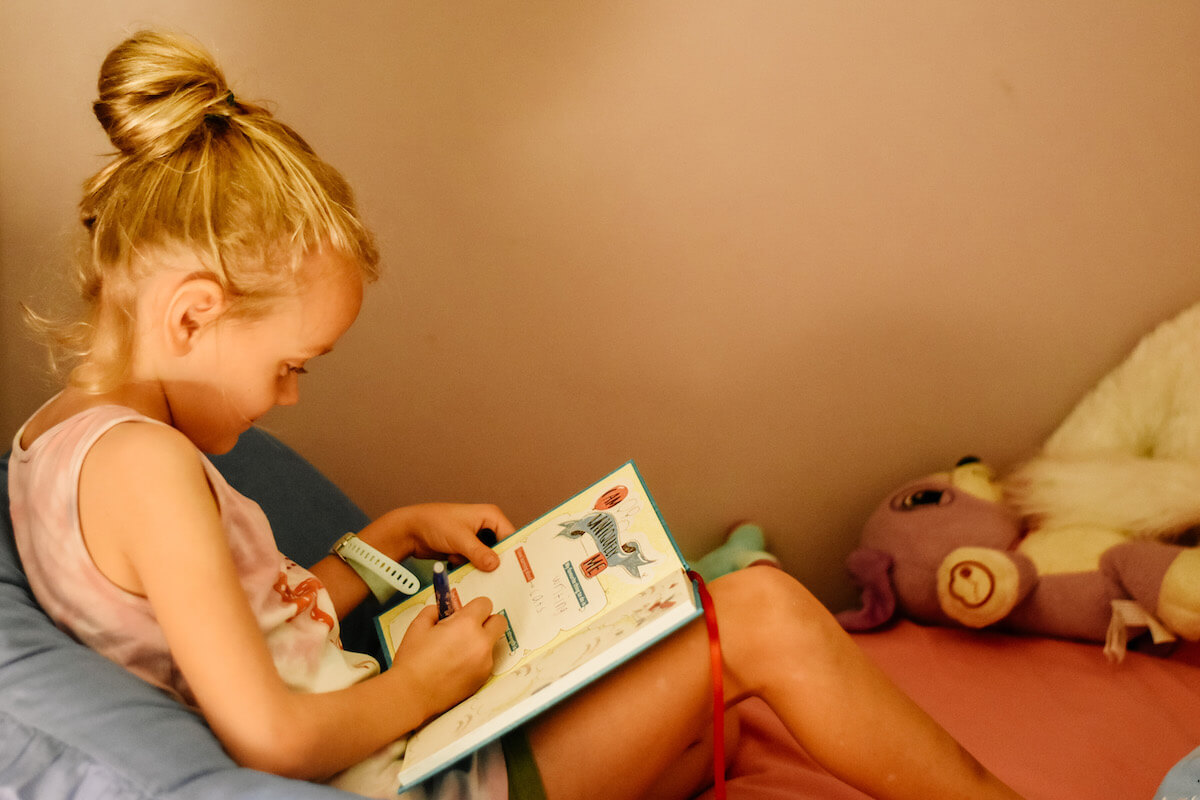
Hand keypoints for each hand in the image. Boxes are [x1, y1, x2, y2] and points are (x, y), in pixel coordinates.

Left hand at [362, 503, 514, 571]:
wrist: (410, 531)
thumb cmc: (434, 523)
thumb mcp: (459, 538)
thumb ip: (478, 552)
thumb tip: (495, 564)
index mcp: (490, 516)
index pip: (511, 536)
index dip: (515, 553)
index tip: (519, 571)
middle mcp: (486, 526)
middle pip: (502, 549)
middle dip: (500, 564)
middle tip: (508, 582)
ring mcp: (476, 539)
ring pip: (489, 558)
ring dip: (486, 570)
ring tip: (491, 584)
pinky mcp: (467, 550)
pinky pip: (477, 563)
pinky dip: (475, 571)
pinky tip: (474, 580)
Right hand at [390, 597, 508, 718]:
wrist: (412, 694)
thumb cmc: (413, 663)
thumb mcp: (418, 626)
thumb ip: (435, 611)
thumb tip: (444, 609)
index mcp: (466, 624)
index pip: (485, 603)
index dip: (474, 607)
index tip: (466, 611)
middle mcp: (480, 642)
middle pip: (499, 622)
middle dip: (486, 621)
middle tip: (469, 627)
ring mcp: (484, 662)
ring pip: (492, 644)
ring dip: (480, 642)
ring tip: (456, 651)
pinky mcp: (483, 678)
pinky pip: (486, 662)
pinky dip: (476, 660)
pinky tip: (456, 666)